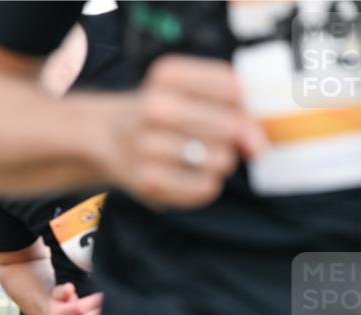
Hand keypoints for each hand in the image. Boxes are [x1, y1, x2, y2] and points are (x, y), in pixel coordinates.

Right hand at [102, 55, 268, 208]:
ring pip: (221, 160)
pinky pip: (206, 187)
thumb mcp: (190, 88)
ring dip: (220, 161)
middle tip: (217, 136)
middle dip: (235, 136)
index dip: (244, 104)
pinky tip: (190, 173)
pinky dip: (207, 183)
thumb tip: (258, 146)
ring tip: (198, 155)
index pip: (234, 88)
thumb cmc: (164, 112)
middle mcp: (154, 108)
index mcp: (168, 75)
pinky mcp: (148, 181)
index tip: (233, 107)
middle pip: (230, 127)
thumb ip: (235, 106)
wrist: (108, 135)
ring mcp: (147, 147)